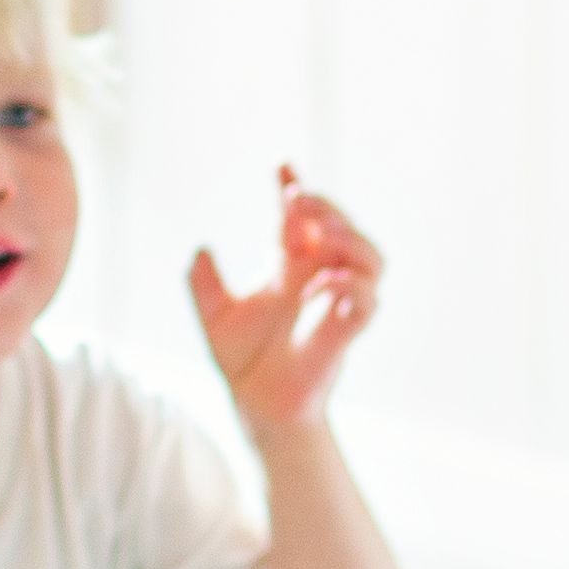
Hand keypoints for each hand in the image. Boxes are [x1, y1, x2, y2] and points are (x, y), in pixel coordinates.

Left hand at [189, 169, 381, 433]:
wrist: (254, 402)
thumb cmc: (241, 358)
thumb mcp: (214, 315)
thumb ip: (203, 284)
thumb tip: (197, 250)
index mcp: (290, 265)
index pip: (298, 218)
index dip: (293, 189)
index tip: (280, 166)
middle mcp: (319, 276)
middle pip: (341, 227)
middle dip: (326, 207)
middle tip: (298, 199)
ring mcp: (337, 302)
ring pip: (370, 257)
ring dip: (351, 239)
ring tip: (323, 233)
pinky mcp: (346, 330)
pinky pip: (368, 301)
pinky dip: (354, 286)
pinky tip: (326, 282)